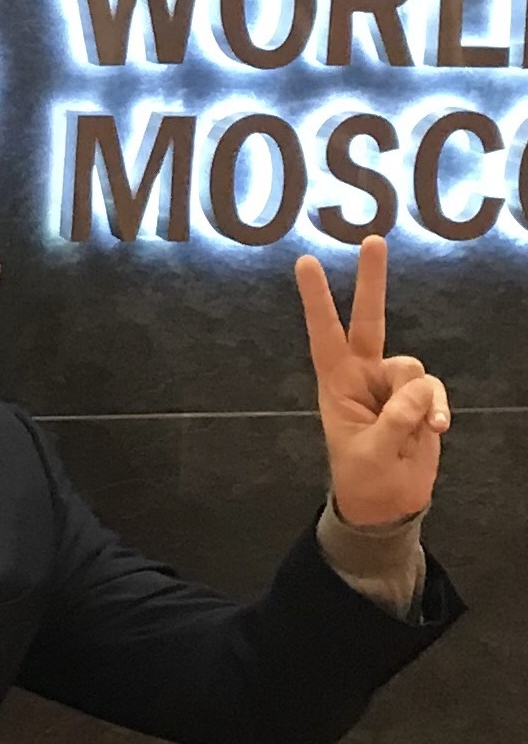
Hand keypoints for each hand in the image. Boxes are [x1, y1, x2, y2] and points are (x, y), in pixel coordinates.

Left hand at [294, 234, 449, 527]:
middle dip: (372, 281)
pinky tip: (436, 431)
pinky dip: (438, 409)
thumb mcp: (370, 454)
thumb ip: (393, 421)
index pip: (324, 335)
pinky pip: (434, 390)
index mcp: (336, 384)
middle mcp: (364, 375)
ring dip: (416, 400)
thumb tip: (419, 393)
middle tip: (373, 240)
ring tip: (412, 433)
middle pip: (369, 320)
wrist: (389, 503)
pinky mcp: (421, 399)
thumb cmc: (364, 478)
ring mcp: (394, 385)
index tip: (306, 262)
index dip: (317, 300)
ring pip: (412, 368)